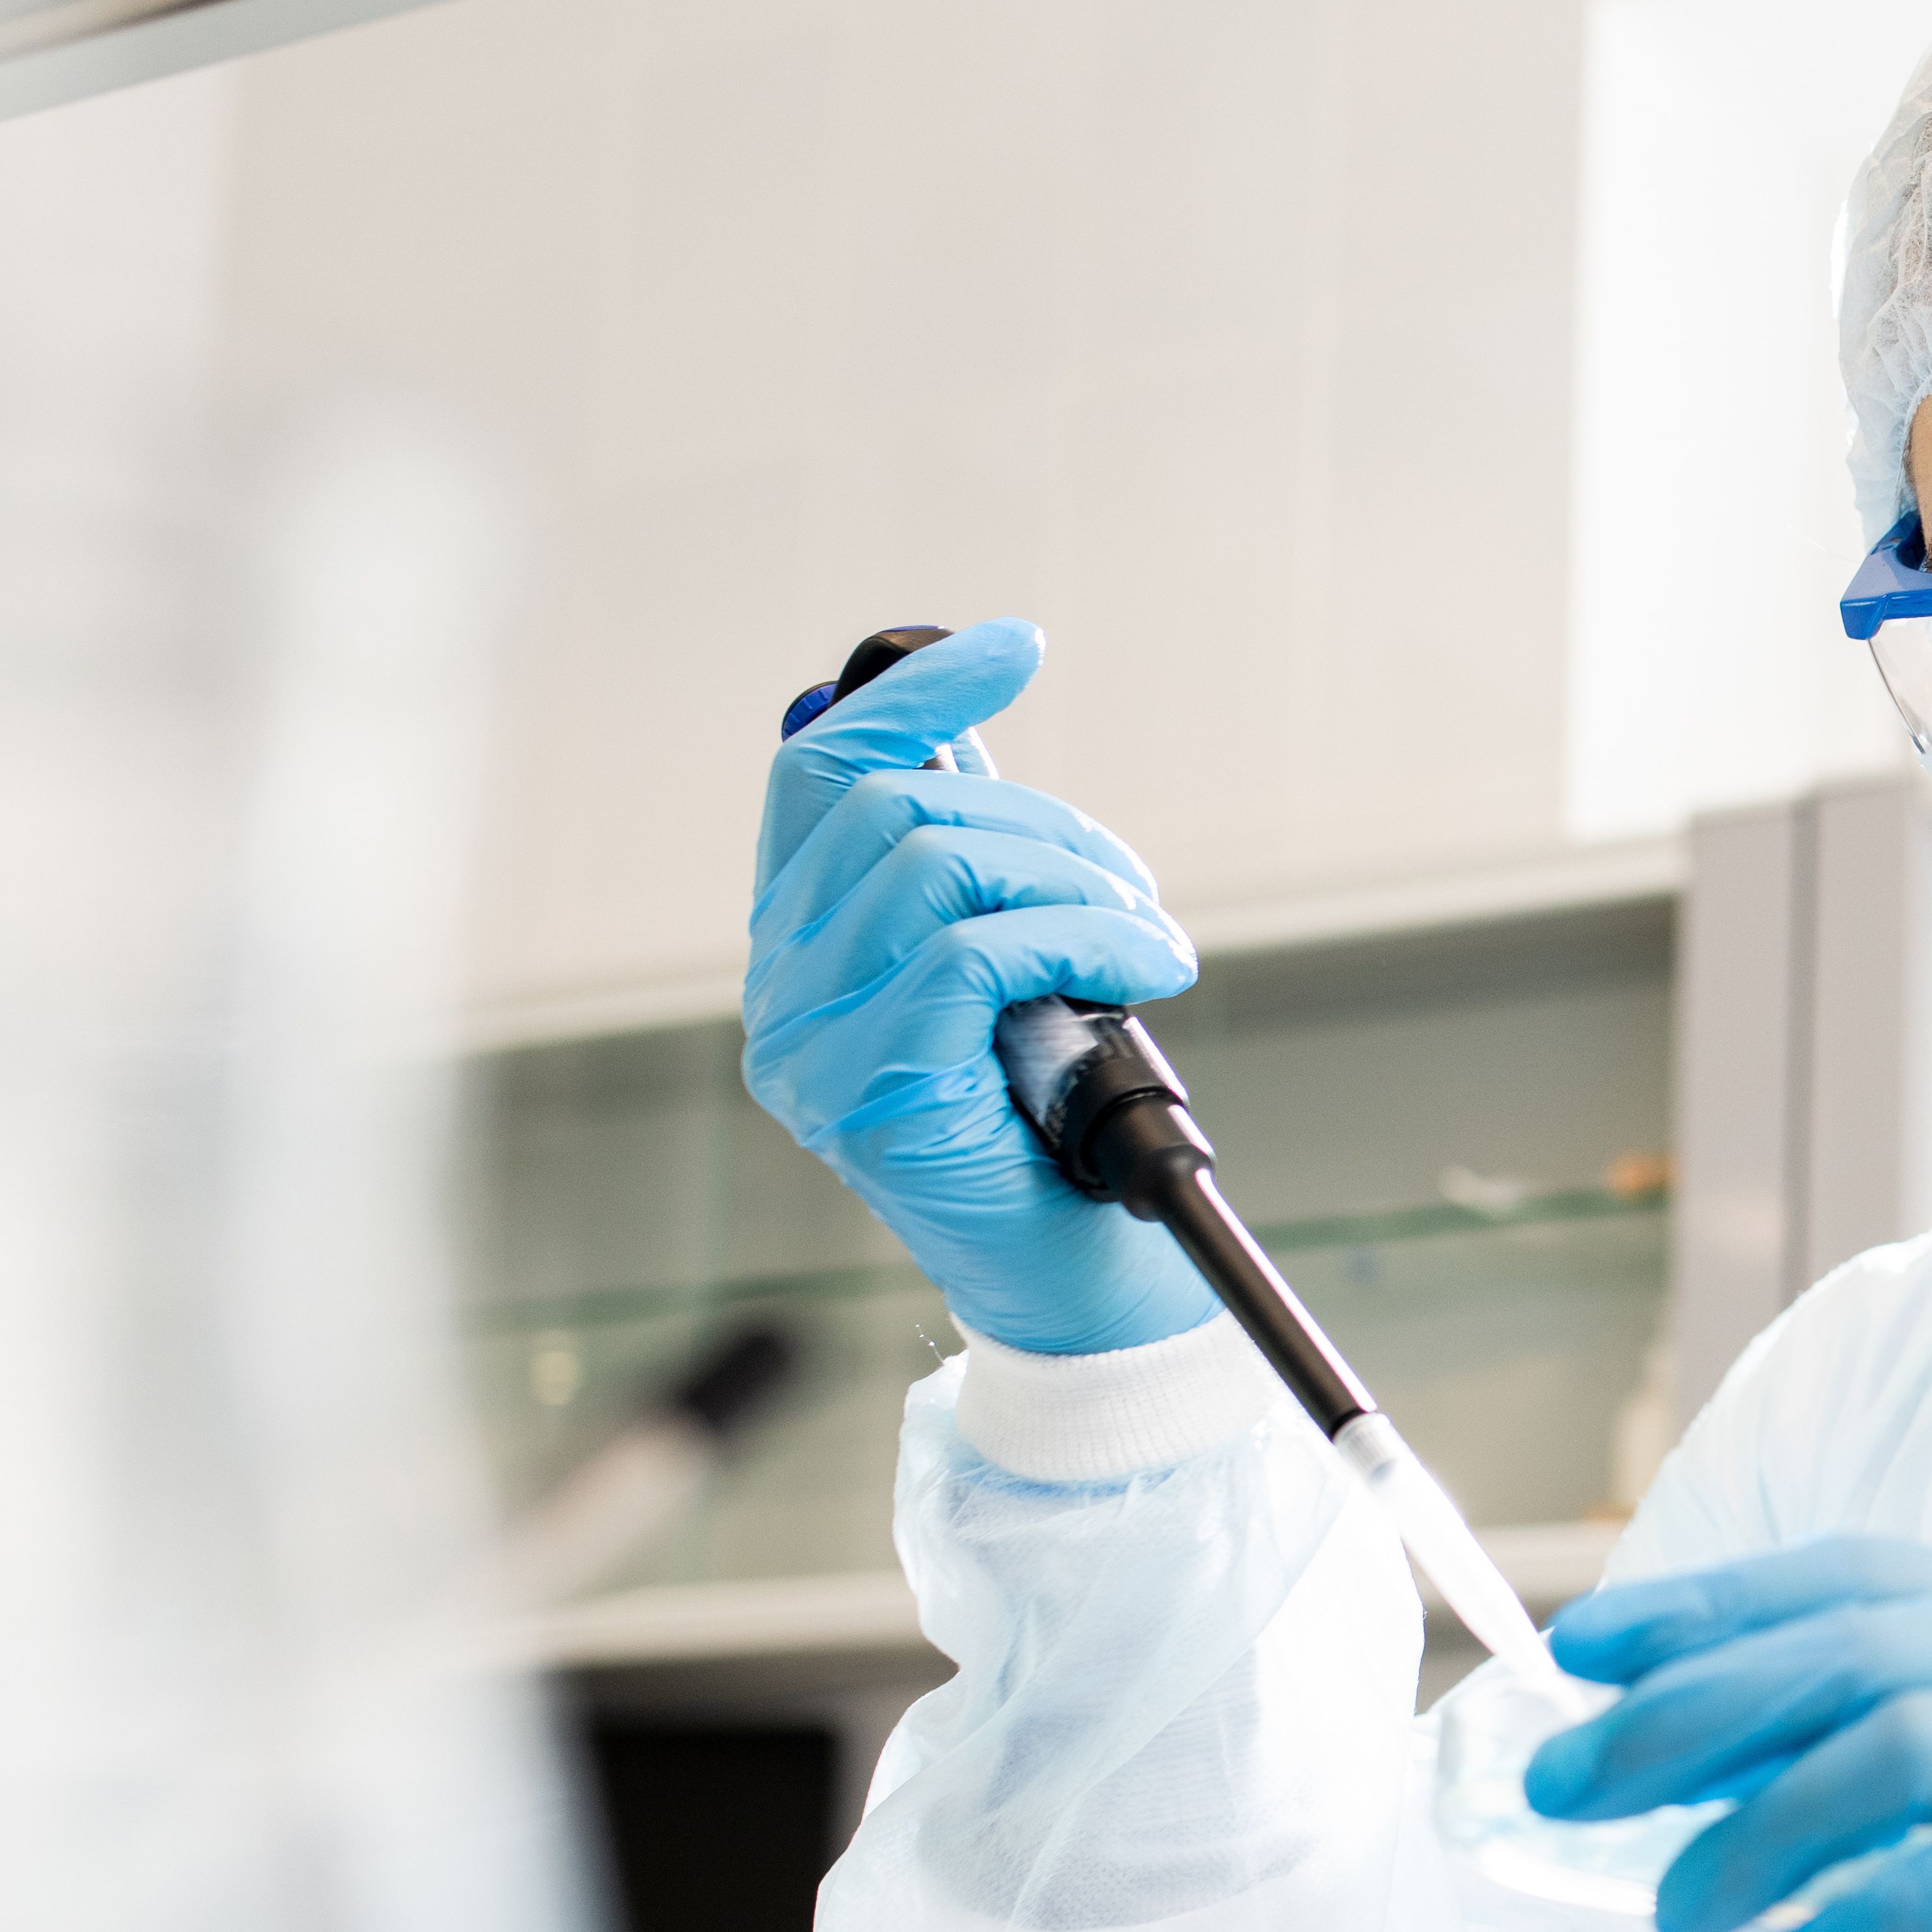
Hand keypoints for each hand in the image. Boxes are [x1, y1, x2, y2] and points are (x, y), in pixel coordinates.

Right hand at [742, 618, 1217, 1357]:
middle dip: (1043, 823)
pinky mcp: (870, 1090)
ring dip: (1074, 881)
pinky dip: (1086, 936)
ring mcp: (809, 1044)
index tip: (1017, 647)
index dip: (916, 695)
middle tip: (1132, 888)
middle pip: (893, 811)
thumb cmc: (1051, 1126)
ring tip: (1149, 938)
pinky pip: (976, 951)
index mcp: (801, 944)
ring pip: (935, 867)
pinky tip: (1150, 963)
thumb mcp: (1010, 972)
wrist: (1074, 1283)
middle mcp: (781, 988)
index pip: (821, 772)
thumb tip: (964, 736)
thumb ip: (971, 873)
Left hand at [1528, 1540, 1931, 1931]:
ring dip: (1762, 1822)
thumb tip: (1820, 1803)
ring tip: (1672, 1907)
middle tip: (1562, 1784)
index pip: (1866, 1580)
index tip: (1586, 1654)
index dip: (1715, 1608)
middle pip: (1857, 1645)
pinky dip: (1884, 1910)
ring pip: (1907, 1741)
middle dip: (1688, 1708)